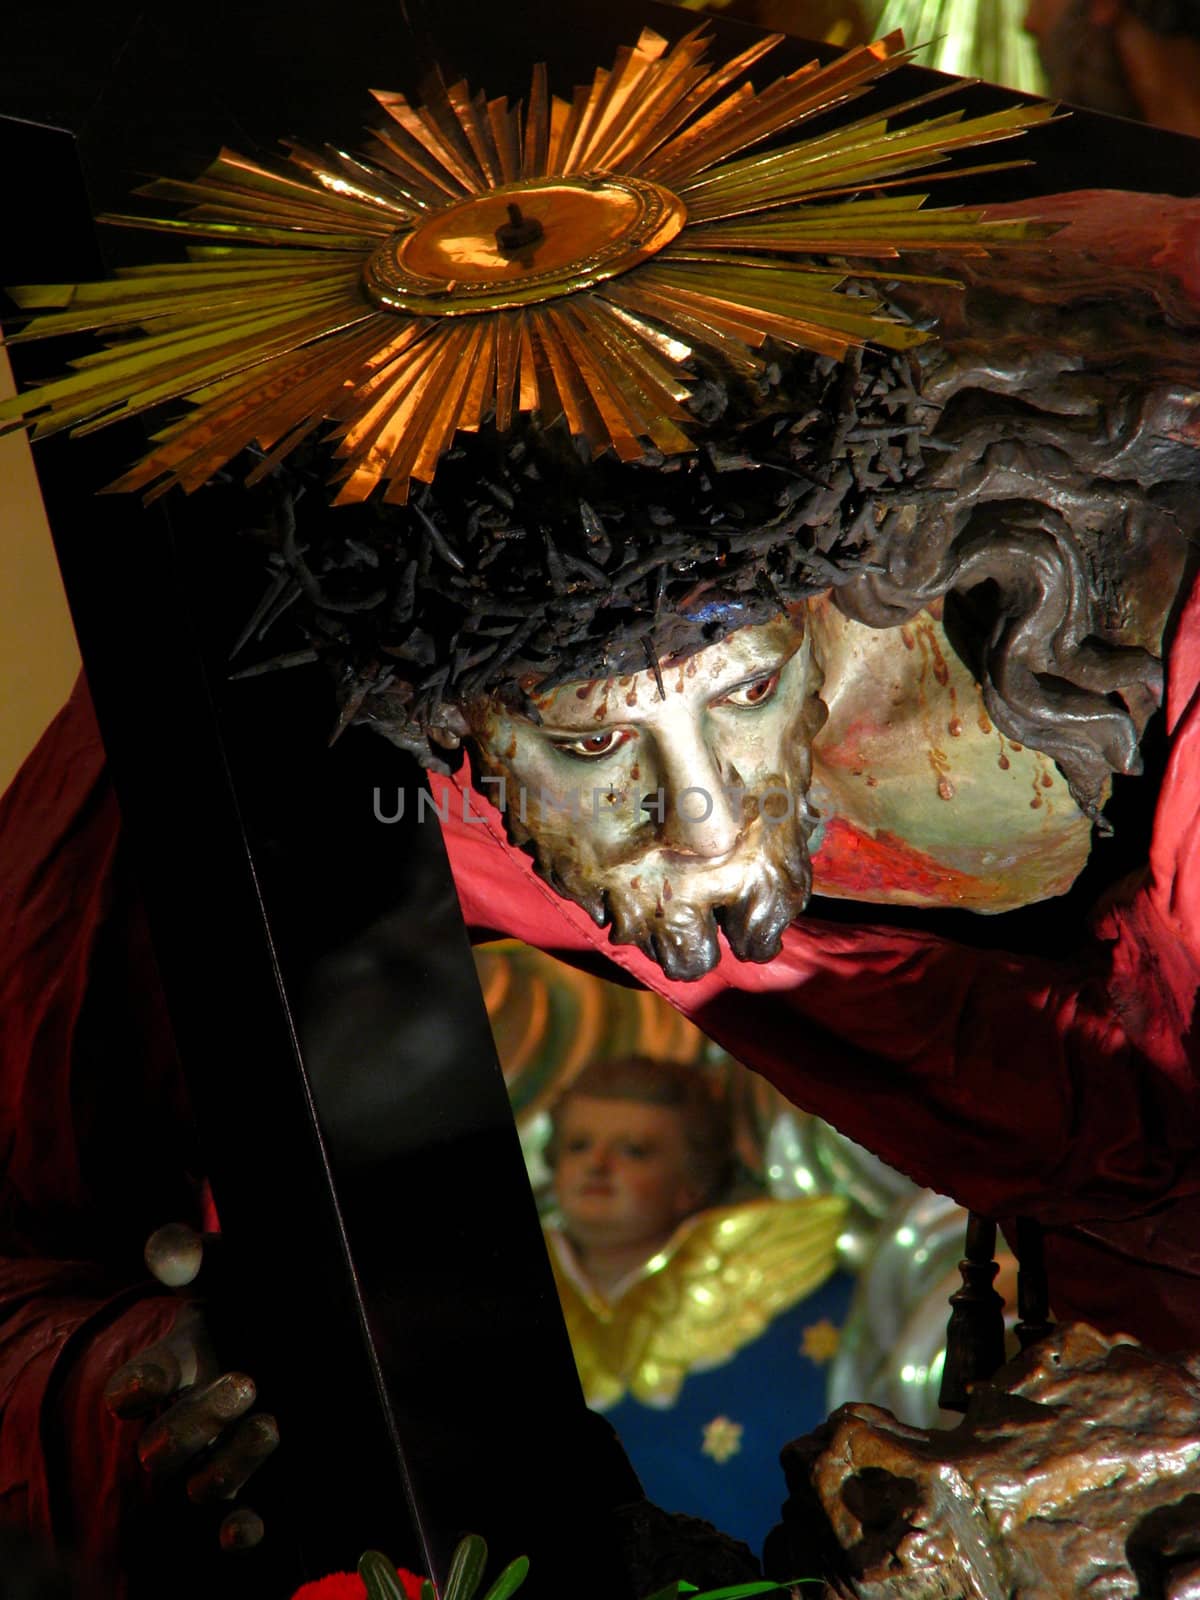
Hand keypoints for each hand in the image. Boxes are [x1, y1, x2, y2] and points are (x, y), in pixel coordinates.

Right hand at [103, 1224, 278, 1550]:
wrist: (309, 1328)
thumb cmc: (259, 1293)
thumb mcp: (234, 1263)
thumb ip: (198, 1251)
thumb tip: (168, 1250)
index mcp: (176, 1366)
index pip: (133, 1390)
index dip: (139, 1387)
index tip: (154, 1379)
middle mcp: (189, 1419)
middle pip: (162, 1449)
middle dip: (198, 1421)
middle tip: (245, 1382)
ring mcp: (218, 1456)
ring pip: (201, 1486)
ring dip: (229, 1463)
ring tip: (271, 1422)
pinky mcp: (256, 1485)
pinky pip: (232, 1527)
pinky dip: (237, 1532)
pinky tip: (249, 1526)